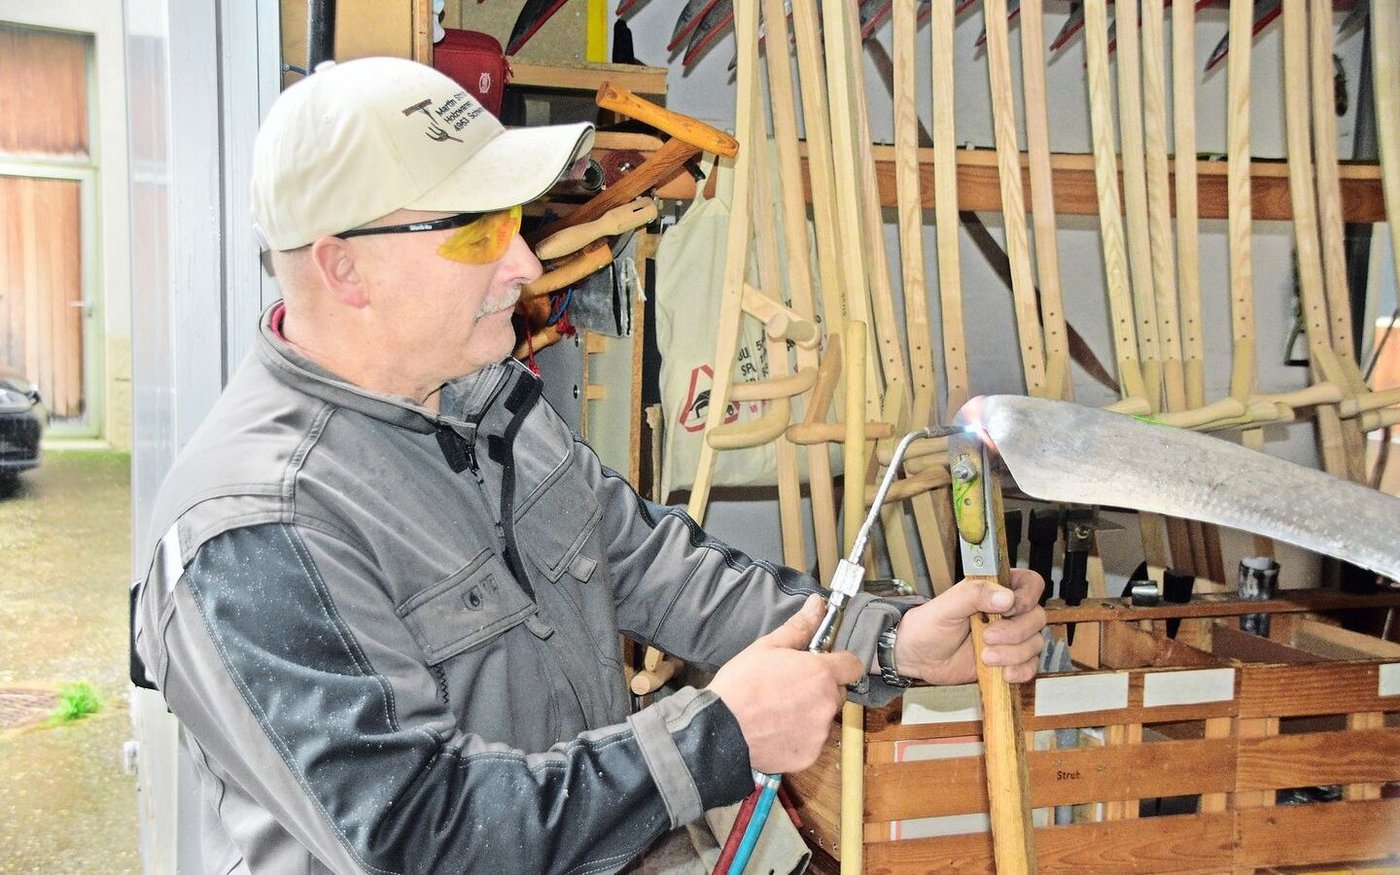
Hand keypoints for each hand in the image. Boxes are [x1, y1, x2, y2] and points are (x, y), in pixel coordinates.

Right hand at [707, 594, 864, 773]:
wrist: (720, 729)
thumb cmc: (742, 683)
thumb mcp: (767, 647)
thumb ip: (799, 627)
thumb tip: (818, 603)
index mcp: (821, 673)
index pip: (852, 665)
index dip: (839, 663)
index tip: (822, 664)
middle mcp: (827, 704)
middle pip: (837, 693)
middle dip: (820, 689)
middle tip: (790, 688)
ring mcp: (820, 733)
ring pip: (823, 718)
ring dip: (809, 714)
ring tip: (777, 712)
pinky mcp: (810, 756)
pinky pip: (811, 742)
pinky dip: (799, 738)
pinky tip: (775, 731)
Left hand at [893, 568, 1046, 685]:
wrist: (919, 657)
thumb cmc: (929, 625)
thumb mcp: (947, 606)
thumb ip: (974, 595)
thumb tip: (1006, 597)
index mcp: (996, 589)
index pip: (1031, 583)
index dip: (1027, 596)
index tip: (1008, 609)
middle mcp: (1009, 612)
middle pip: (1037, 617)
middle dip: (1015, 632)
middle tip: (986, 637)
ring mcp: (1011, 637)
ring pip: (1035, 643)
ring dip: (1013, 654)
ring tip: (985, 657)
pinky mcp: (1010, 660)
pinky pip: (1030, 666)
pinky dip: (1020, 671)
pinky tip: (1002, 673)